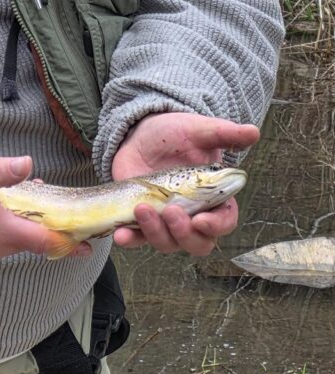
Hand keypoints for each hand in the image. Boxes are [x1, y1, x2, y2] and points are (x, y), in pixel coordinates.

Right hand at [0, 155, 91, 262]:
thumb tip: (29, 163)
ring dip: (18, 223)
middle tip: (43, 196)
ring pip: (9, 240)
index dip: (69, 242)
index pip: (46, 242)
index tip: (88, 244)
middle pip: (29, 240)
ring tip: (16, 194)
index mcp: (2, 232)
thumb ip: (4, 170)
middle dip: (40, 222)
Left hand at [110, 113, 258, 255]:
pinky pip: (137, 239)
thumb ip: (225, 134)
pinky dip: (130, 241)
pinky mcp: (141, 220)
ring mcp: (165, 221)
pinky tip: (120, 235)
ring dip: (155, 233)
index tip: (202, 220)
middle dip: (185, 234)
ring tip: (142, 209)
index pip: (224, 222)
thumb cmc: (176, 134)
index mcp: (214, 198)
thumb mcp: (199, 130)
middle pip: (197, 243)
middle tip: (171, 211)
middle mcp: (192, 215)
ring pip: (167, 243)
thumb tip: (253, 131)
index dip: (216, 226)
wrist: (142, 133)